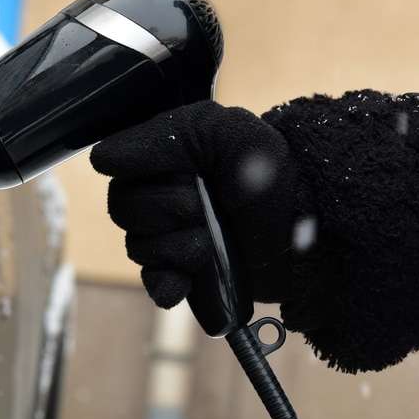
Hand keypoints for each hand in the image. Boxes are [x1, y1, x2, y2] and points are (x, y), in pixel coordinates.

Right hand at [90, 100, 296, 308]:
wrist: (317, 229)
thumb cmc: (276, 171)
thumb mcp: (225, 133)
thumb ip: (162, 137)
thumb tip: (101, 160)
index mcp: (167, 154)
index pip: (116, 166)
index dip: (145, 172)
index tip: (184, 170)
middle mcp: (163, 193)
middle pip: (122, 209)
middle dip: (166, 211)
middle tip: (206, 207)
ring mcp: (175, 236)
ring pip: (139, 247)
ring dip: (179, 247)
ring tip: (214, 243)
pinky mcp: (190, 273)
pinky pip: (155, 283)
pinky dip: (167, 285)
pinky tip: (183, 285)